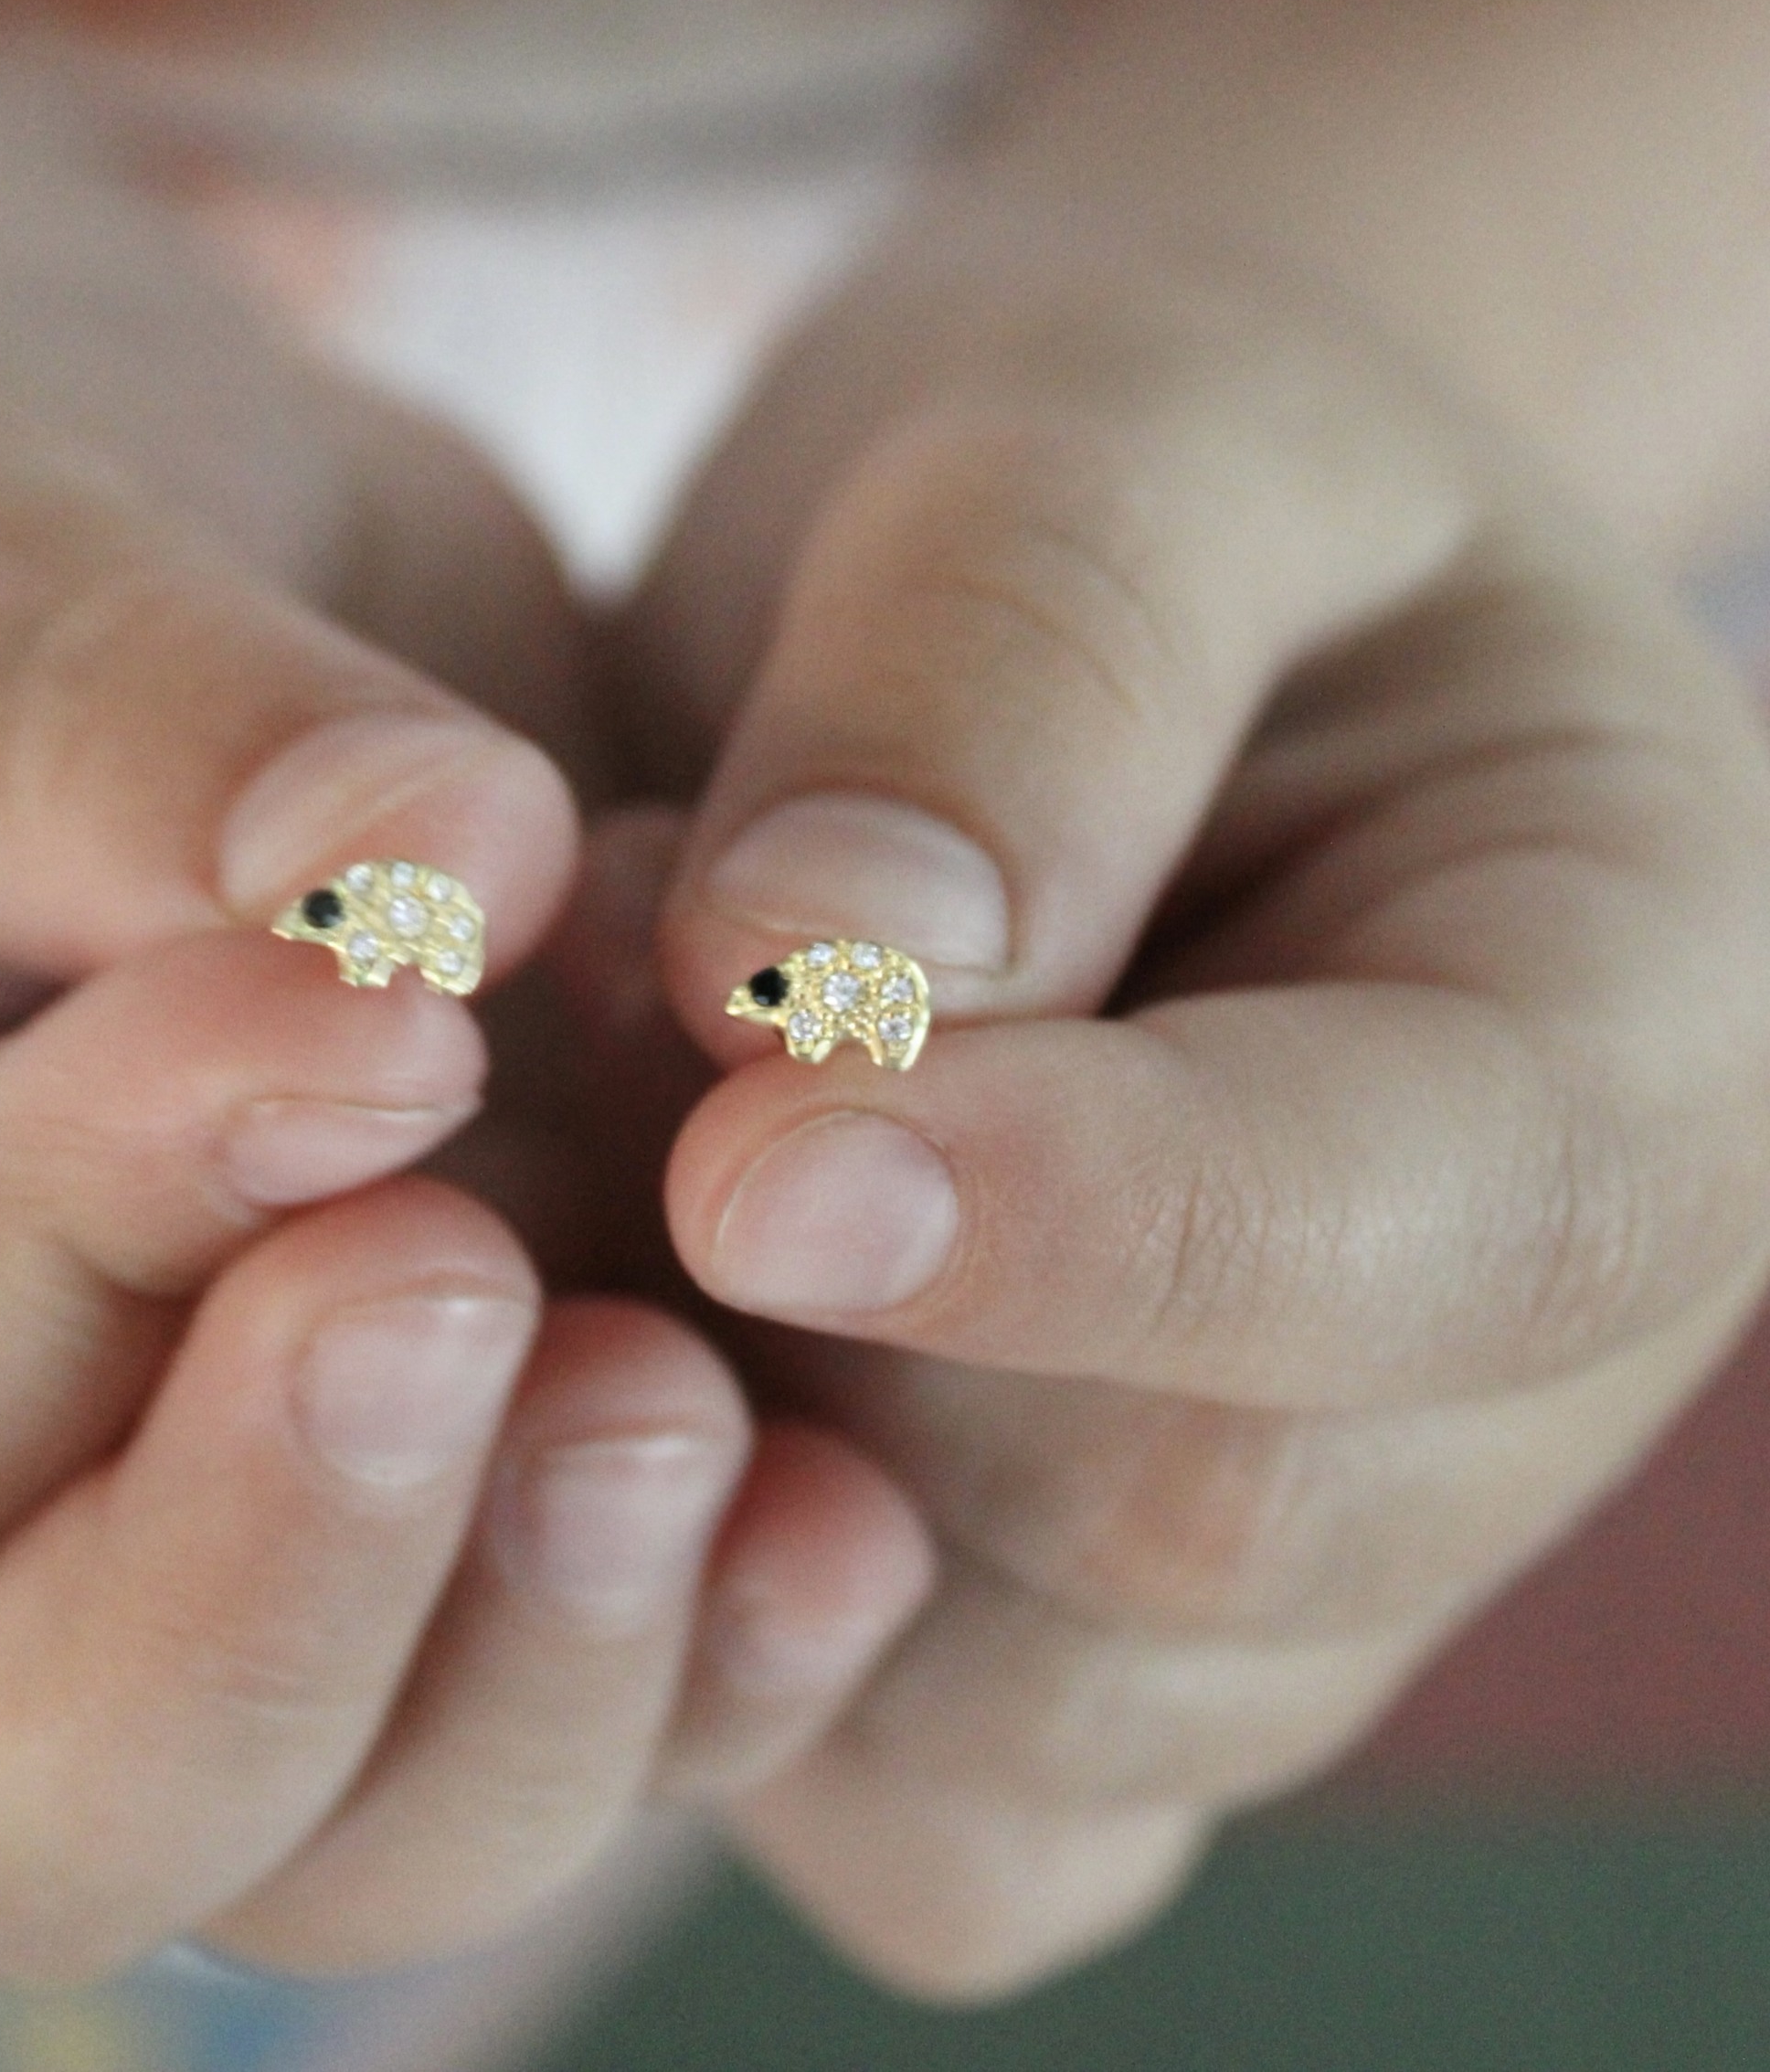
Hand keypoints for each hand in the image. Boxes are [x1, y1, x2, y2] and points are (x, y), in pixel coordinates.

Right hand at [0, 110, 930, 1979]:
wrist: (78, 548)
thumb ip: (125, 721)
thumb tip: (432, 868)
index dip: (93, 1234)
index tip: (370, 1004)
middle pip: (38, 1790)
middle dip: (273, 1604)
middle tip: (478, 1304)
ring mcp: (223, 1527)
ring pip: (350, 1825)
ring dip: (538, 1665)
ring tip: (683, 1409)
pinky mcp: (473, 1475)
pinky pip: (587, 1686)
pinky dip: (720, 1637)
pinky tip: (846, 1503)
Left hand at [613, 204, 1769, 1995]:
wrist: (1052, 628)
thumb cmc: (1127, 482)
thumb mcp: (1112, 423)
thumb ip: (1018, 650)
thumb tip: (842, 970)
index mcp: (1638, 1029)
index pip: (1449, 1226)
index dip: (1100, 1222)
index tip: (751, 1146)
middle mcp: (1508, 1368)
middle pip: (1188, 1521)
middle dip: (840, 1310)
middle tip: (605, 1002)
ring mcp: (1307, 1560)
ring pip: (1011, 1707)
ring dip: (728, 1450)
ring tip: (615, 1111)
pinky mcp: (1086, 1665)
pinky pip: (917, 1820)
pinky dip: (716, 1643)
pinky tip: (628, 1335)